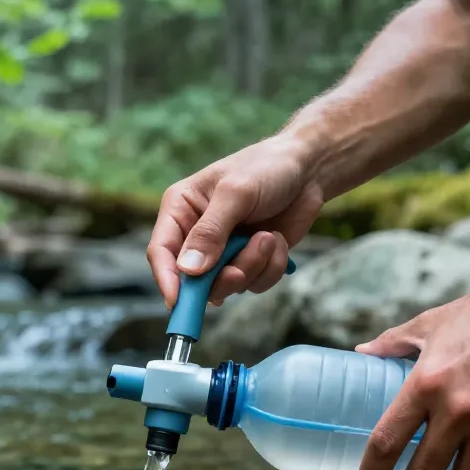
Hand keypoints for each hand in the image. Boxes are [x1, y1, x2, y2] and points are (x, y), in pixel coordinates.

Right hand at [147, 133, 325, 309]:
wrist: (309, 168)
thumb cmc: (266, 167)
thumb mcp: (236, 194)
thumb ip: (211, 232)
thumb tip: (189, 270)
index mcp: (181, 210)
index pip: (161, 252)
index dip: (167, 280)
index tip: (178, 302)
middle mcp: (197, 235)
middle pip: (193, 280)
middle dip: (221, 278)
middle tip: (239, 271)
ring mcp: (224, 252)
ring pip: (227, 286)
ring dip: (252, 267)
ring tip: (268, 238)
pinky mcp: (249, 261)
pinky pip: (254, 284)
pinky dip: (271, 267)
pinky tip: (277, 241)